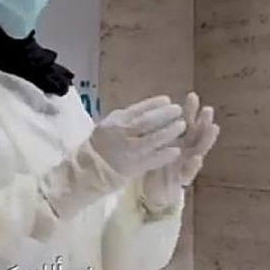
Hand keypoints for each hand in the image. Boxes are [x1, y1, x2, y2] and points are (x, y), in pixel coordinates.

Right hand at [38, 96, 185, 219]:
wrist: (88, 170)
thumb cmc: (101, 145)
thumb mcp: (109, 125)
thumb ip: (126, 117)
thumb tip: (150, 107)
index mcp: (115, 122)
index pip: (138, 109)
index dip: (154, 104)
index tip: (167, 100)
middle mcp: (122, 134)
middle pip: (148, 122)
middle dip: (165, 115)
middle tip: (178, 110)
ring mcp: (129, 151)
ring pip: (153, 139)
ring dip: (169, 131)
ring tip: (181, 126)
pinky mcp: (134, 167)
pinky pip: (153, 159)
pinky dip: (165, 154)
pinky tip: (175, 150)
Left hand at [141, 92, 219, 213]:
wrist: (153, 190)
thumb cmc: (156, 164)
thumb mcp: (155, 145)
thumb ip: (159, 130)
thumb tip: (154, 107)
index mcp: (178, 140)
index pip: (185, 122)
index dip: (190, 110)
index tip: (192, 95)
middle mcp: (186, 150)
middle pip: (196, 134)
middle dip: (203, 121)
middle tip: (208, 109)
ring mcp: (186, 164)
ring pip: (199, 150)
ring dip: (206, 139)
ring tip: (213, 128)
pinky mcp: (183, 180)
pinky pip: (189, 172)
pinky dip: (193, 165)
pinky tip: (196, 157)